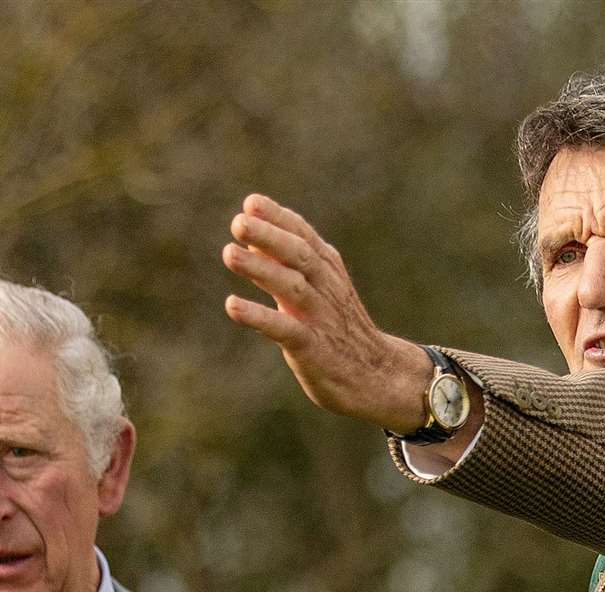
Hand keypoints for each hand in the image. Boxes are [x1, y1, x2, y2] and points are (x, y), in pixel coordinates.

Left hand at [223, 194, 431, 431]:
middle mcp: (326, 288)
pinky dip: (259, 316)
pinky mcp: (313, 348)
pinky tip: (232, 306)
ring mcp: (321, 318)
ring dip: (260, 269)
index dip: (278, 219)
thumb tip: (251, 237)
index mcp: (328, 270)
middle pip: (299, 255)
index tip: (251, 202)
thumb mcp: (316, 290)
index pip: (303, 236)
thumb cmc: (338, 328)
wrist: (376, 375)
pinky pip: (285, 329)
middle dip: (269, 236)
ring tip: (228, 253)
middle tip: (238, 222)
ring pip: (292, 287)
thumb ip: (285, 265)